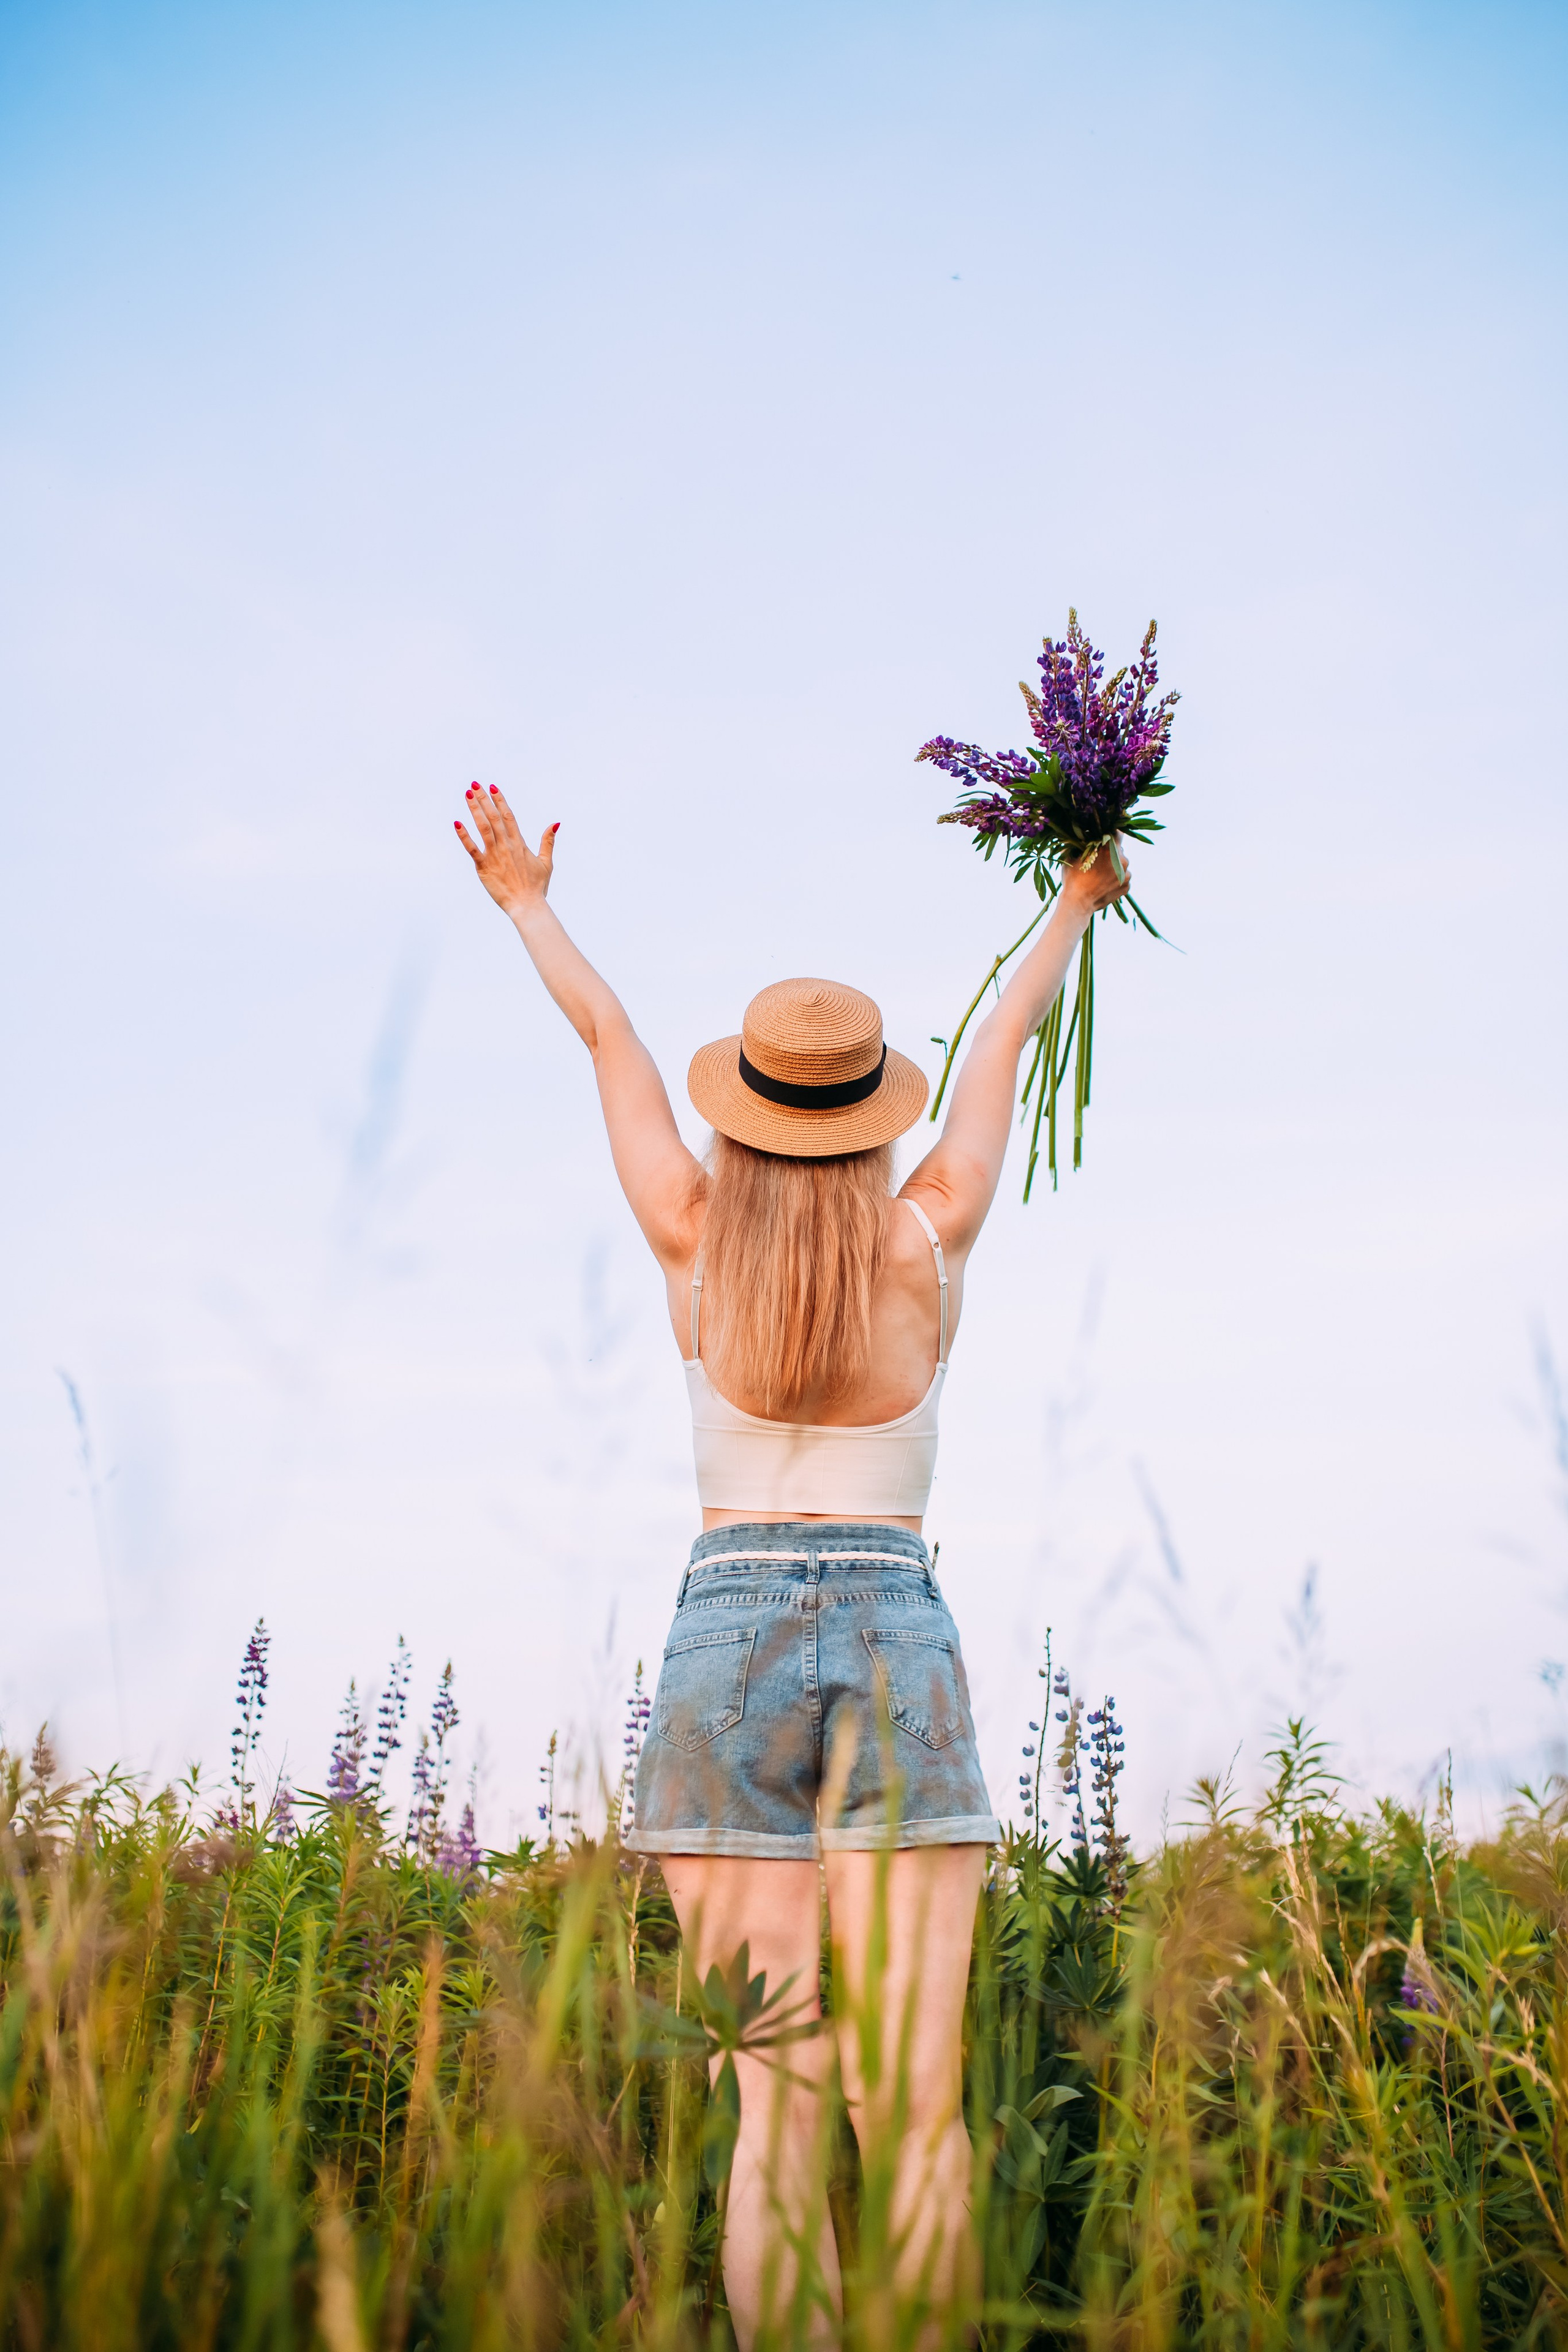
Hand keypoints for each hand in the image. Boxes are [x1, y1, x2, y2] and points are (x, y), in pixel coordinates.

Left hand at [454, 784, 556, 917]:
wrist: (527, 906)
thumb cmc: (537, 887)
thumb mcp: (546, 863)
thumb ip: (548, 841)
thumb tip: (555, 823)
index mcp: (520, 844)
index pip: (509, 816)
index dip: (500, 800)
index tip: (492, 787)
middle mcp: (506, 846)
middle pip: (494, 817)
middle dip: (484, 799)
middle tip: (474, 785)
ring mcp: (494, 856)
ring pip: (483, 828)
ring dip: (475, 810)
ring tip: (467, 795)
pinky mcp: (484, 867)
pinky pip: (472, 849)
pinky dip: (464, 836)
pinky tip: (457, 823)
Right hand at [1058, 837, 1130, 915]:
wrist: (1078, 903)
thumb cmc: (1073, 878)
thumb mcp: (1072, 855)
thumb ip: (1081, 843)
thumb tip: (1083, 835)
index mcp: (1110, 848)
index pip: (1118, 832)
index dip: (1111, 834)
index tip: (1105, 839)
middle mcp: (1122, 859)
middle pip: (1119, 851)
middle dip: (1110, 854)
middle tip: (1097, 862)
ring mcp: (1126, 874)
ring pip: (1121, 866)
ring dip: (1113, 868)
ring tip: (1099, 876)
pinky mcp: (1127, 886)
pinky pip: (1123, 879)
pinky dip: (1115, 880)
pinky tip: (1104, 885)